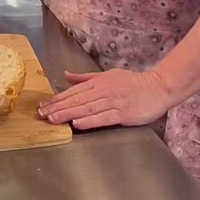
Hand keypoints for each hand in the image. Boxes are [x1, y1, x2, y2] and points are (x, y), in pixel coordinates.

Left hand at [37, 69, 174, 129]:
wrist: (158, 88)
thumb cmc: (133, 82)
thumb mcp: (107, 75)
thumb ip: (85, 78)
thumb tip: (65, 75)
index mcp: (98, 82)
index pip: (73, 92)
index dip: (57, 99)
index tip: (42, 106)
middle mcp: (103, 91)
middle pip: (76, 100)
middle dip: (58, 107)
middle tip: (41, 114)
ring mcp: (113, 102)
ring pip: (87, 108)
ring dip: (69, 114)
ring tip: (54, 119)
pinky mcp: (123, 113)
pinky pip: (104, 117)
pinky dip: (90, 121)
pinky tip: (77, 124)